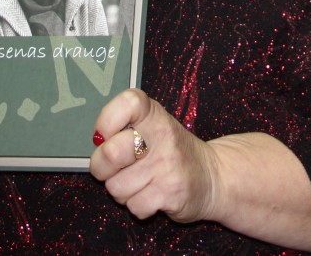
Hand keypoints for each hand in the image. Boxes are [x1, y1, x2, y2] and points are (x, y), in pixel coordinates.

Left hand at [90, 88, 217, 223]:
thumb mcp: (154, 127)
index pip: (128, 103)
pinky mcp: (171, 193)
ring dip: (122, 191)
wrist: (214, 176)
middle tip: (115, 168)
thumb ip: (124, 127)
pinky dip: (138, 206)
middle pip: (111, 153)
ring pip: (116, 187)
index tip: (105, 135)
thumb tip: (97, 142)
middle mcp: (163, 136)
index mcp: (155, 115)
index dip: (107, 120)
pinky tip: (151, 196)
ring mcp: (168, 165)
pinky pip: (133, 206)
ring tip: (141, 182)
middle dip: (102, 167)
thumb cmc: (172, 151)